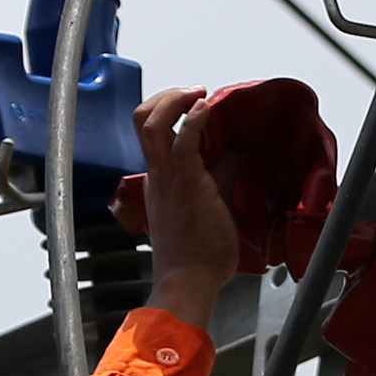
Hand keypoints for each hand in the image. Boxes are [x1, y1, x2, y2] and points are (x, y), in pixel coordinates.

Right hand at [129, 84, 241, 311]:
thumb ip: (220, 176)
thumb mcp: (210, 204)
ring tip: (198, 94)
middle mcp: (157, 174)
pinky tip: (208, 109)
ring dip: (176, 98)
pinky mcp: (185, 185)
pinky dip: (195, 119)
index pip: (151, 131)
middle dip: (167, 94)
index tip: (195, 103)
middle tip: (193, 92)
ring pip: (152, 123)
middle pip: (142, 118)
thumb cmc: (196, 256)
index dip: (169, 109)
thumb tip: (233, 153)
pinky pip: (183, 143)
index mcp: (160, 179)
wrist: (188, 283)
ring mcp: (167, 179)